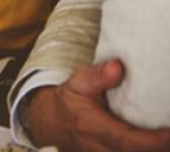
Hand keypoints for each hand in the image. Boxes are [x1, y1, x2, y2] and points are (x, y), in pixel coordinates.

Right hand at [28, 59, 169, 151]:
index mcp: (93, 128)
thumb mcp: (78, 82)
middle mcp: (100, 148)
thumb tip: (118, 67)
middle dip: (162, 146)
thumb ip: (98, 76)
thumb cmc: (70, 101)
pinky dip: (149, 148)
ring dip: (157, 147)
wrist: (52, 122)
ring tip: (166, 134)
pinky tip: (159, 142)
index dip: (156, 140)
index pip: (130, 141)